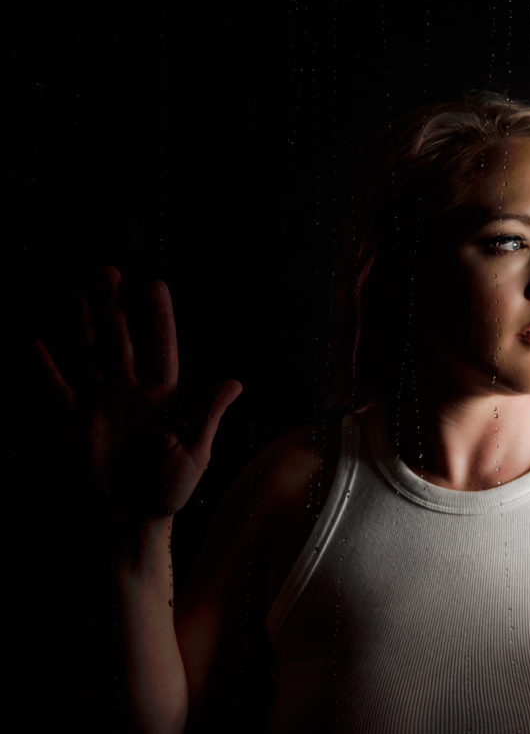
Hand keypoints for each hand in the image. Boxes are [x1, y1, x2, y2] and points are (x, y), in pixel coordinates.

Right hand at [29, 267, 240, 530]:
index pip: (160, 347)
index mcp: (164, 396)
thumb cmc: (171, 490)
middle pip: (121, 341)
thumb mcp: (195, 453)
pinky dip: (46, 369)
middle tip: (108, 271)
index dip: (157, 318)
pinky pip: (58, 390)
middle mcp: (131, 392)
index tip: (153, 286)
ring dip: (82, 324)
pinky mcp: (77, 424)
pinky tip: (34, 344)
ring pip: (89, 355)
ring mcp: (103, 405)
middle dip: (114, 307)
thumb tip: (234, 383)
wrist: (134, 520)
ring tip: (75, 291)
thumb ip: (207, 415)